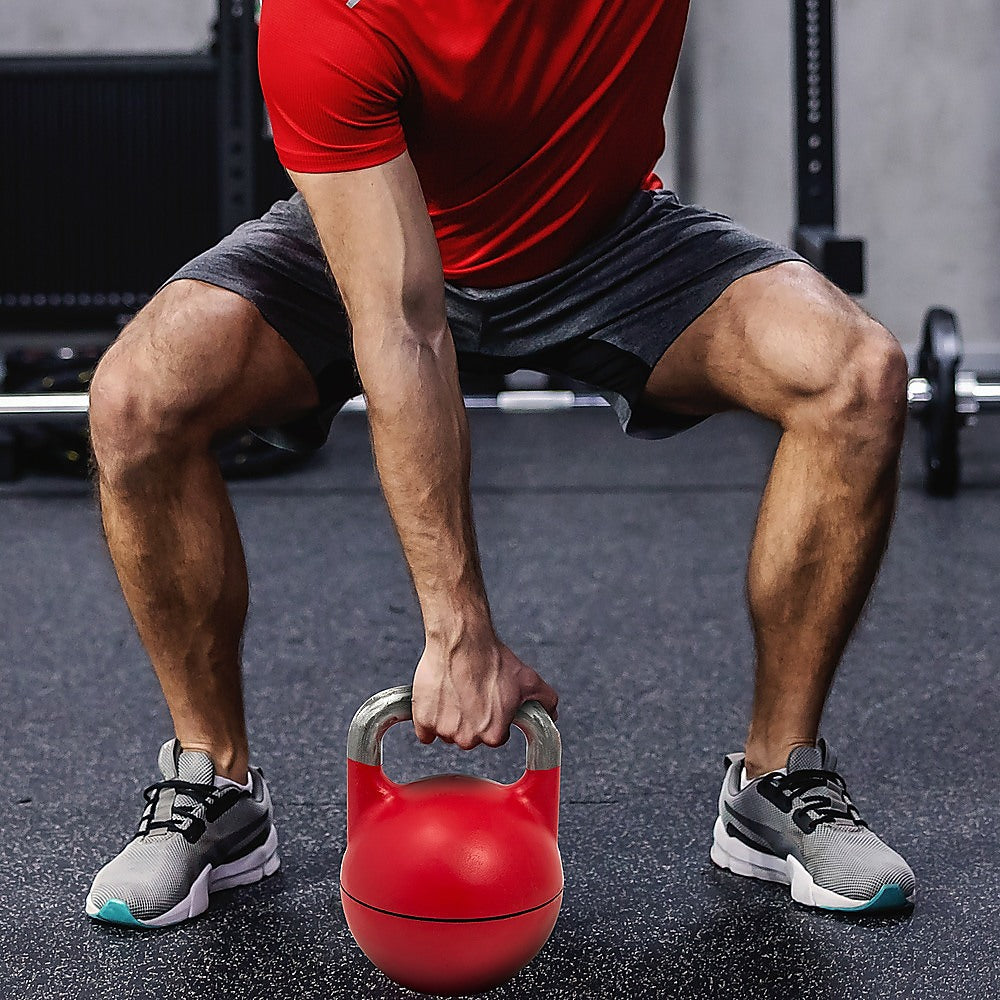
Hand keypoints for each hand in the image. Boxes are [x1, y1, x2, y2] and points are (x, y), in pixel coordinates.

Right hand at [411, 631, 557, 749]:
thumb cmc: (493, 660)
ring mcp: (443, 730)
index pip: (495, 737)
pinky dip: (429, 721)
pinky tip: (439, 703)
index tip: (490, 703)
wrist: (461, 640)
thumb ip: (546, 701)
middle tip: (473, 695)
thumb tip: (551, 714)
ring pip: (447, 734)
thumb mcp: (529, 680)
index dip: (495, 719)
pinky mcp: (423, 720)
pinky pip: (425, 732)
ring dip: (451, 719)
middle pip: (470, 737)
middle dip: (472, 720)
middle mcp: (468, 739)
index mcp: (494, 735)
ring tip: (456, 693)